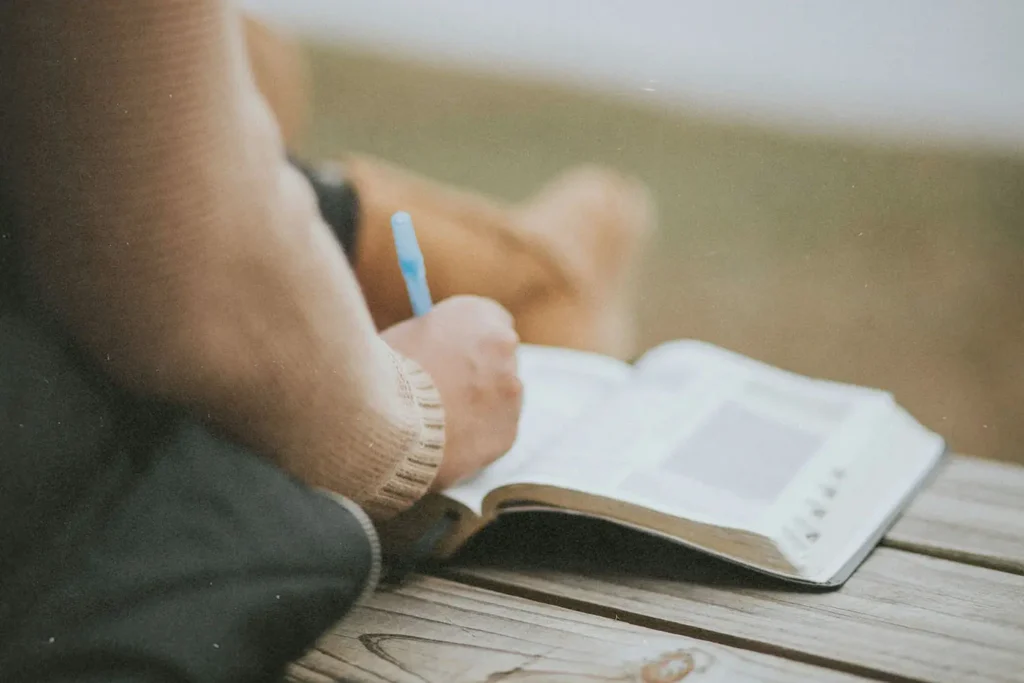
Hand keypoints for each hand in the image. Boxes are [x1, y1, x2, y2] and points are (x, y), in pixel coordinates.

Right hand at [381, 295, 522, 489]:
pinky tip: (446, 444)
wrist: (386, 422)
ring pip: (498, 399)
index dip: (470, 339)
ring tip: (438, 423)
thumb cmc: (385, 373)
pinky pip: (493, 434)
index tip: (455, 352)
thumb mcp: (403, 336)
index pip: (490, 319)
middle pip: (498, 360)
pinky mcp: (507, 433)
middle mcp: (504, 348)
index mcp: (478, 314)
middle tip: (445, 391)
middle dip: (477, 374)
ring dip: (478, 407)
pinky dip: (475, 439)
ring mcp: (511, 393)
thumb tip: (435, 348)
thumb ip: (432, 337)